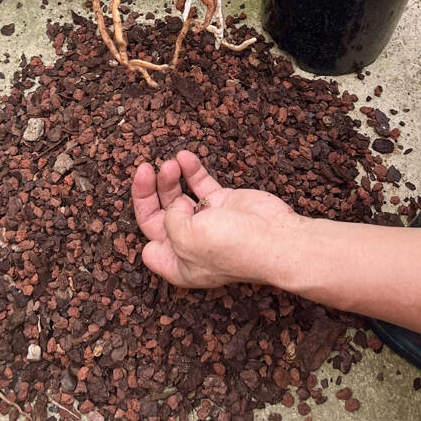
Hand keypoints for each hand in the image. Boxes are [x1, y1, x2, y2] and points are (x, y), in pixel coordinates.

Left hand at [131, 149, 293, 287]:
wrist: (276, 238)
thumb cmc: (232, 248)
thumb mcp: (185, 238)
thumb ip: (169, 221)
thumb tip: (174, 206)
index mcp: (179, 263)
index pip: (150, 244)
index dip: (143, 224)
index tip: (145, 203)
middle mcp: (190, 244)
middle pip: (160, 214)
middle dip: (150, 191)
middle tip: (146, 169)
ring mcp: (207, 221)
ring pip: (178, 195)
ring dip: (170, 177)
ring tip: (170, 163)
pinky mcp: (222, 202)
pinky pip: (200, 183)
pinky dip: (191, 170)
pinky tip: (185, 157)